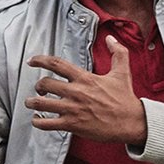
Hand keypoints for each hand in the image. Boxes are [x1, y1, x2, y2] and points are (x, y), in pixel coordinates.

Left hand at [25, 37, 146, 143]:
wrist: (132, 122)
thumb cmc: (125, 99)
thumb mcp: (122, 73)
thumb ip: (118, 53)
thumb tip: (111, 38)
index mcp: (84, 78)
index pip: (56, 64)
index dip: (40, 60)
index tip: (32, 61)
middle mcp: (76, 92)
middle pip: (45, 84)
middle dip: (38, 86)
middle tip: (39, 89)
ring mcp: (72, 109)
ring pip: (41, 104)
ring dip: (32, 103)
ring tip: (31, 103)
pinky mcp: (72, 125)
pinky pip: (47, 123)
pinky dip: (38, 121)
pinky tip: (38, 119)